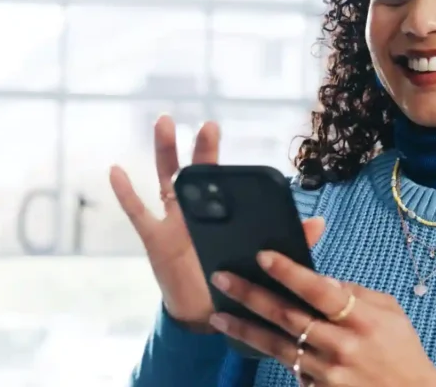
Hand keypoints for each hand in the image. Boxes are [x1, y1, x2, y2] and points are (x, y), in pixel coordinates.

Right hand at [109, 115, 326, 329]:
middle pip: (199, 172)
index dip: (228, 161)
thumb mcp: (262, 261)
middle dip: (203, 149)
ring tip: (164, 121)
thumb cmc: (234, 280)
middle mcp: (198, 210)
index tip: (231, 136)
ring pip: (167, 180)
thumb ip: (288, 241)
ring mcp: (174, 221)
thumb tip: (318, 222)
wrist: (204, 313)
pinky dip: (125, 192)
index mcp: (223, 213)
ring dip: (165, 151)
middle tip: (210, 124)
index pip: (226, 180)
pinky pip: (138, 213)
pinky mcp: (155, 240)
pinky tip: (116, 170)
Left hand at [207, 252, 435, 386]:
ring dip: (245, 330)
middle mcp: (341, 346)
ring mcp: (326, 374)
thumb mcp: (390, 311)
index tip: (262, 256)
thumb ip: (355, 294)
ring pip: (277, 347)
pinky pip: (289, 369)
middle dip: (251, 296)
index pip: (319, 291)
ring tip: (219, 316)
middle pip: (287, 317)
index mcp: (362, 320)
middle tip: (222, 279)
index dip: (289, 272)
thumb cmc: (401, 349)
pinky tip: (250, 340)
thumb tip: (319, 279)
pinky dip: (270, 353)